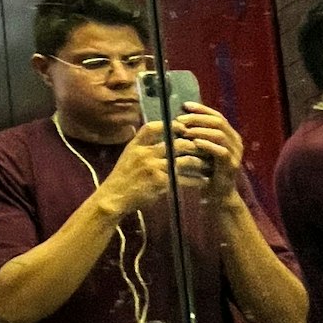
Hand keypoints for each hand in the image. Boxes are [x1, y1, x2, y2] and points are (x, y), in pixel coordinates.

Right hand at [93, 121, 211, 220]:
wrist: (114, 197)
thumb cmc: (123, 176)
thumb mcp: (128, 155)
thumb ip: (142, 144)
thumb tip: (158, 131)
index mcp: (136, 145)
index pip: (152, 127)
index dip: (169, 125)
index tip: (183, 127)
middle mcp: (145, 154)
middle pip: (175, 144)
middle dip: (192, 144)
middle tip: (203, 146)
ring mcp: (153, 168)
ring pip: (184, 161)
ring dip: (199, 162)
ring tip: (207, 163)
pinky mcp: (160, 183)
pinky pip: (184, 179)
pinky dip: (195, 180)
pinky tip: (203, 181)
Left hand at [175, 103, 243, 204]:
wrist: (217, 194)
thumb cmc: (206, 170)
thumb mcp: (201, 149)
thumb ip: (196, 134)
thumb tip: (179, 118)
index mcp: (230, 134)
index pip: (216, 115)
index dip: (201, 109)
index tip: (184, 106)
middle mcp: (235, 141)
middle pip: (218, 122)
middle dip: (197, 118)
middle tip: (180, 119)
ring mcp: (236, 153)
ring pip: (219, 134)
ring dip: (200, 131)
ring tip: (185, 131)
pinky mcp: (232, 165)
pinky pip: (221, 151)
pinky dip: (207, 145)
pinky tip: (195, 143)